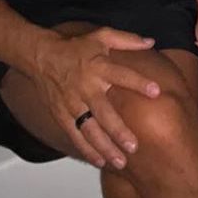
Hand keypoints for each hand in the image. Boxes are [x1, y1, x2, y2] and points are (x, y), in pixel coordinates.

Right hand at [31, 27, 159, 169]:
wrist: (41, 56)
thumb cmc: (76, 47)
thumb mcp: (101, 35)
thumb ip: (127, 39)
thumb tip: (151, 41)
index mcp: (99, 66)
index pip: (122, 75)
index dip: (139, 83)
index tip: (156, 92)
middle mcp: (86, 87)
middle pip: (104, 112)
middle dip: (119, 130)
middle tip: (134, 146)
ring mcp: (73, 104)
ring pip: (90, 130)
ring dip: (105, 147)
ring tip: (121, 161)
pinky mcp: (62, 115)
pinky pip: (75, 135)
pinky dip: (87, 150)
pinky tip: (100, 161)